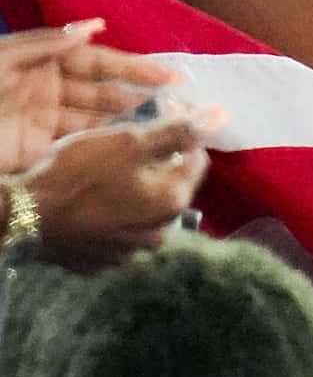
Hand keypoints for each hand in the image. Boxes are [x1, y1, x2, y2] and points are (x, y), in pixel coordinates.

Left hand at [0, 22, 182, 173]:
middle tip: (181, 108)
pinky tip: (134, 149)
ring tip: (168, 129)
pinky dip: (105, 148)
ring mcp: (46, 124)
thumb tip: (95, 26)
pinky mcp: (41, 154)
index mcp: (41, 62)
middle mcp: (50, 90)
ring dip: (129, 125)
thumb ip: (48, 43)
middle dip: (139, 98)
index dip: (133, 68)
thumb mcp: (4, 57)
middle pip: (102, 93)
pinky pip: (79, 148)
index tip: (170, 76)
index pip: (97, 62)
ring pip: (96, 123)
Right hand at [21, 111, 221, 262]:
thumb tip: (218, 117)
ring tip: (108, 170)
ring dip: (137, 187)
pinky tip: (94, 199)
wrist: (29, 217)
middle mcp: (161, 232)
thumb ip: (176, 131)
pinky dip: (116, 211)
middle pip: (172, 185)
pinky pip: (122, 227)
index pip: (197, 159)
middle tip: (127, 144)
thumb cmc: (79, 174)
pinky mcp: (106, 259)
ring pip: (146, 208)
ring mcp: (133, 251)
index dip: (181, 135)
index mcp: (174, 201)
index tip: (157, 120)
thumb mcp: (128, 141)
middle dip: (158, 161)